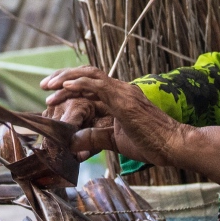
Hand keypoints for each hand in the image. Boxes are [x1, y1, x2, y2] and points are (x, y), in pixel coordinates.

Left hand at [42, 66, 219, 185]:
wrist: (175, 145)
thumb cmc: (152, 143)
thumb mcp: (115, 141)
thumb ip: (94, 138)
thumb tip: (72, 143)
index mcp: (120, 97)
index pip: (90, 85)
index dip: (70, 87)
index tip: (51, 95)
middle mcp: (121, 90)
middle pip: (87, 75)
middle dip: (62, 78)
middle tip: (44, 86)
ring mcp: (123, 93)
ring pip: (89, 76)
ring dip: (66, 79)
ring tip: (48, 87)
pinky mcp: (124, 100)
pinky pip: (98, 86)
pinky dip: (79, 85)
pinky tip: (64, 89)